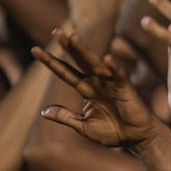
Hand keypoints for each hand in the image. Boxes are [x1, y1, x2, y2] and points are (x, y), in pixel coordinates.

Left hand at [34, 29, 162, 149]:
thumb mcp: (83, 126)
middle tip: (56, 31)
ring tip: (73, 38)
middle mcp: (97, 83)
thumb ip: (65, 117)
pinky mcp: (125, 89)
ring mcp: (111, 84)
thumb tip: (43, 111)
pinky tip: (107, 59)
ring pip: (95, 64)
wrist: (135, 139)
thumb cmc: (112, 132)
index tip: (34, 49)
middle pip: (79, 61)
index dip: (51, 62)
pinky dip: (114, 68)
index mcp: (86, 90)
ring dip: (85, 51)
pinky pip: (119, 76)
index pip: (66, 73)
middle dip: (68, 47)